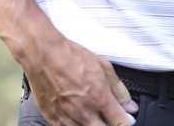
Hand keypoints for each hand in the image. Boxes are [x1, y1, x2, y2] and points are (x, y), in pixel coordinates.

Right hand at [24, 37, 138, 125]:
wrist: (43, 54)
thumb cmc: (71, 56)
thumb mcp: (103, 67)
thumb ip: (119, 90)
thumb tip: (130, 106)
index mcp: (100, 99)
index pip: (120, 123)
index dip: (125, 122)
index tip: (125, 119)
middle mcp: (84, 113)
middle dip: (109, 124)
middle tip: (107, 116)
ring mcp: (67, 118)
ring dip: (93, 125)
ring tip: (92, 114)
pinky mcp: (53, 120)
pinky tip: (78, 117)